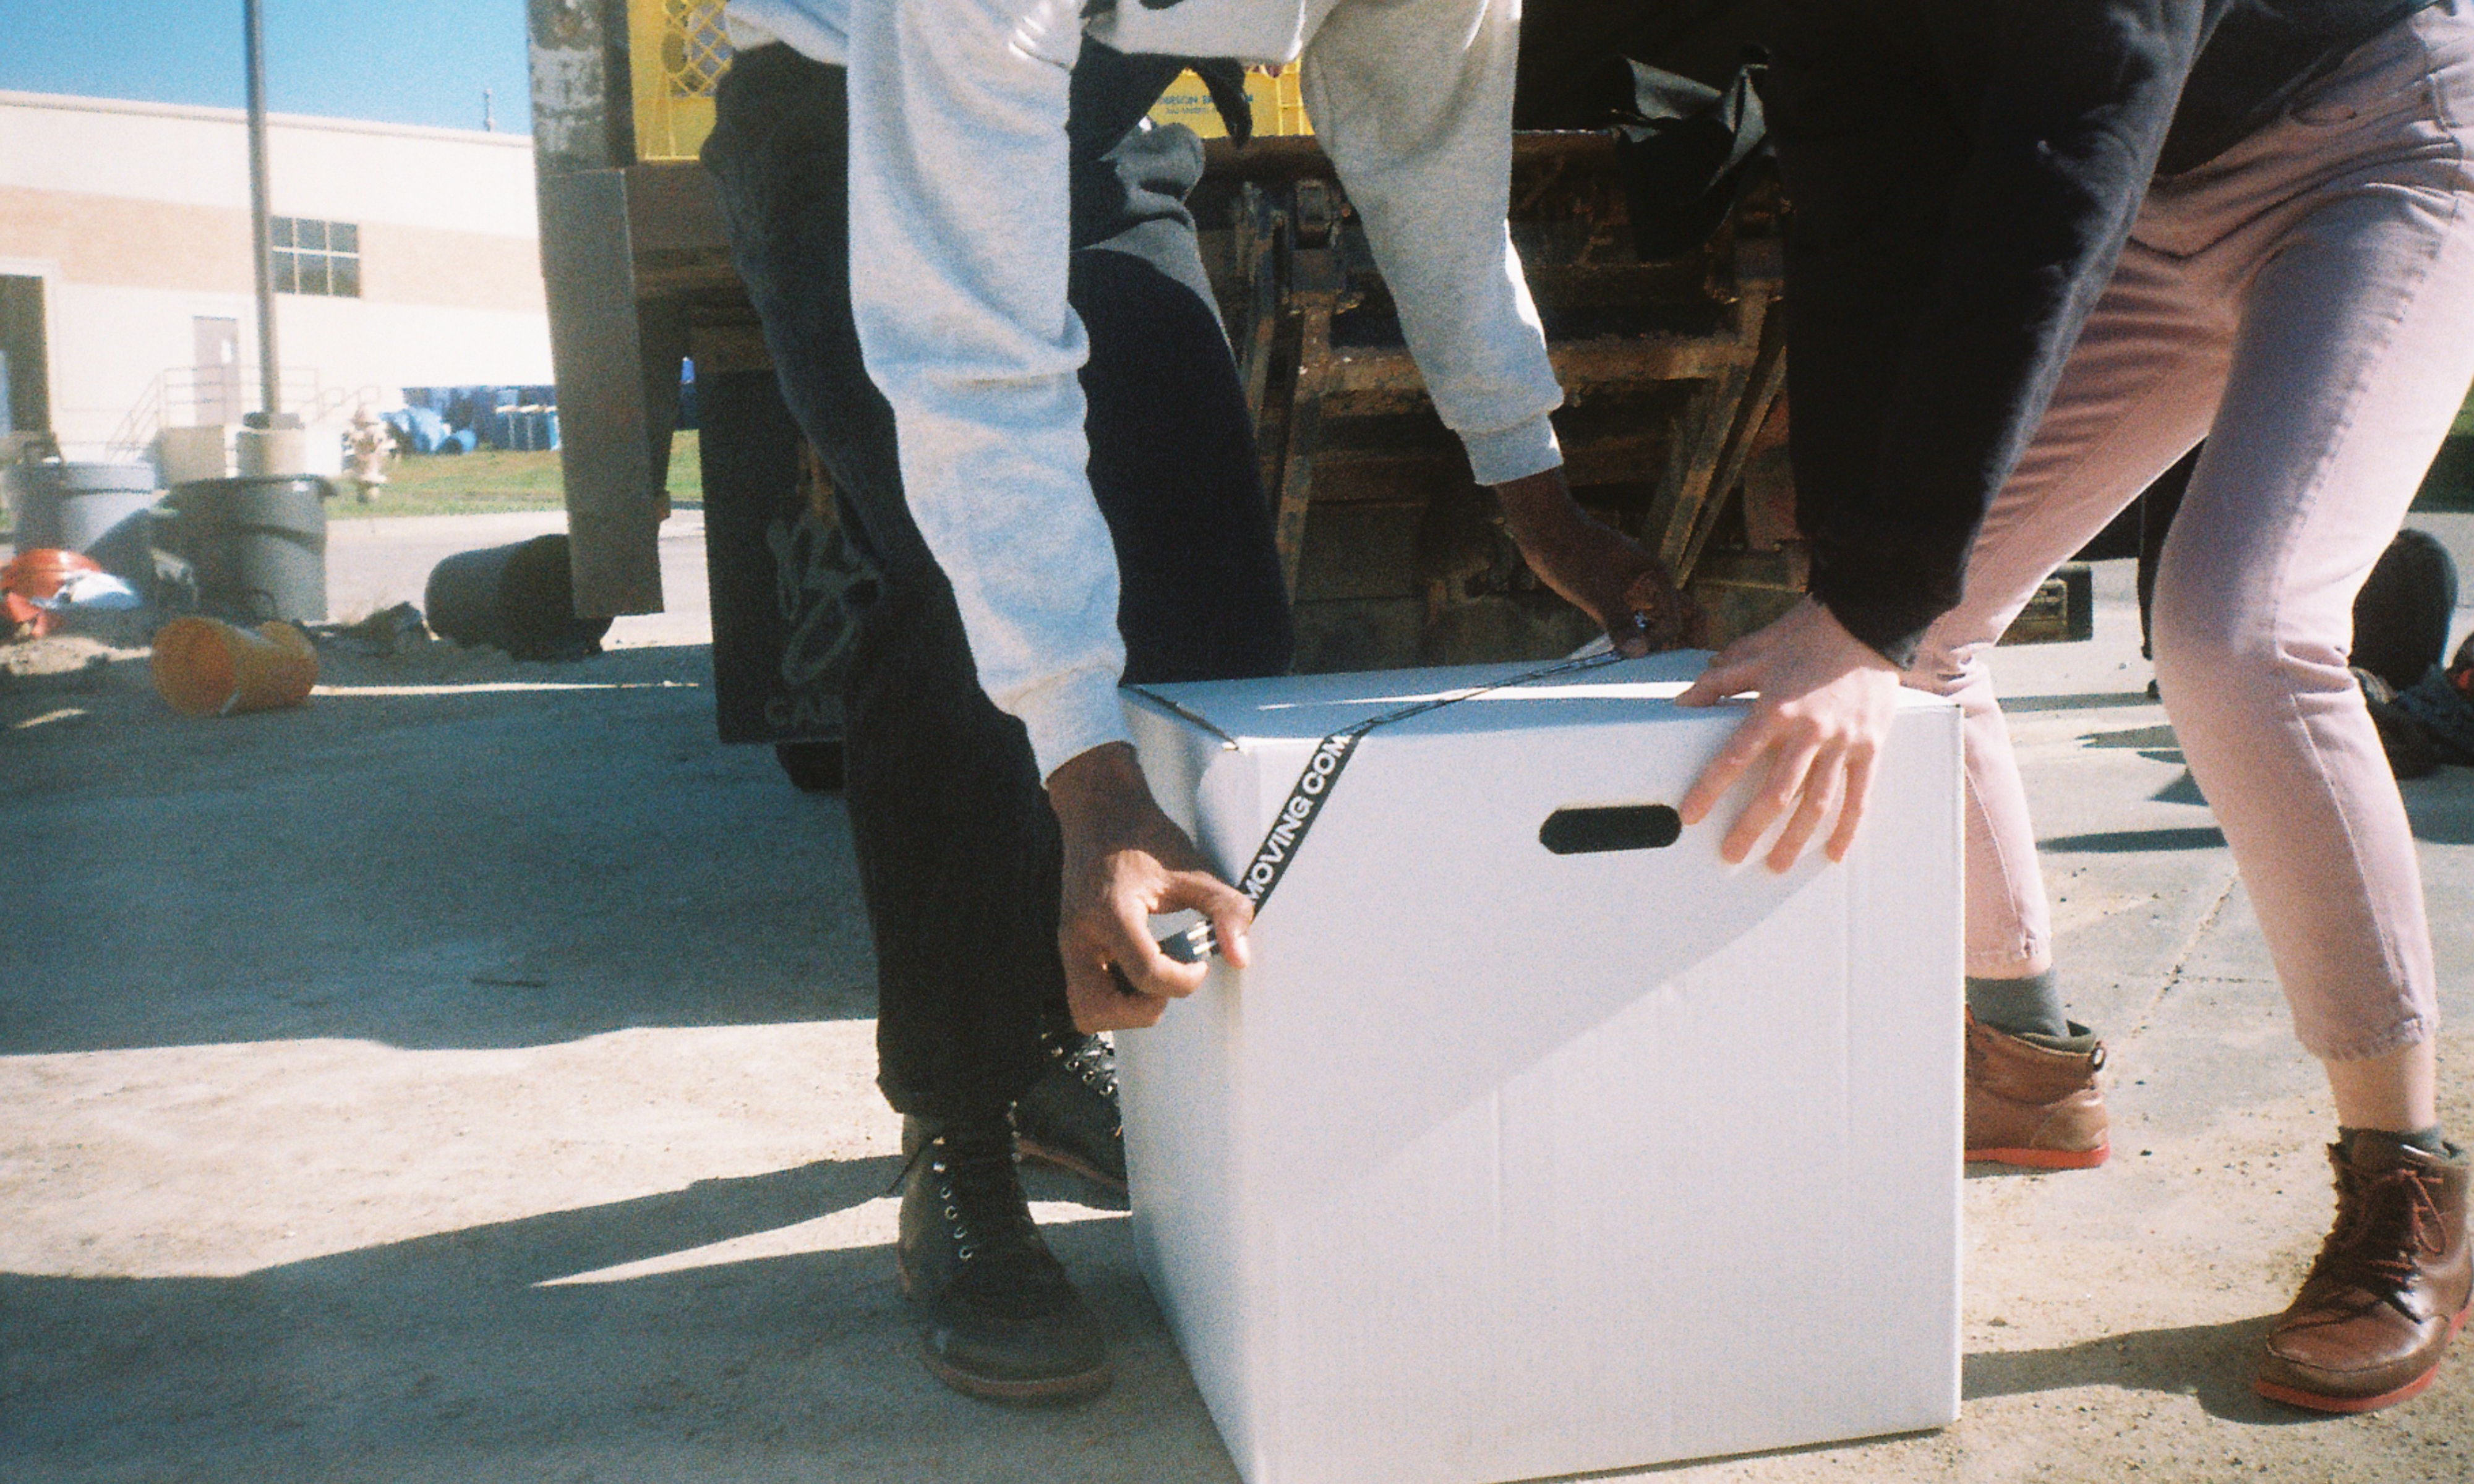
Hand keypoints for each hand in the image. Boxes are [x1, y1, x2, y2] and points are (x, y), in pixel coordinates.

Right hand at [1047, 743, 1255, 1031]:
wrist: (1100, 812)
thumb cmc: (1144, 837)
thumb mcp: (1192, 867)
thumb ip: (1224, 908)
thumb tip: (1242, 957)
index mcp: (1111, 912)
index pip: (1146, 973)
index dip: (1183, 981)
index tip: (1199, 963)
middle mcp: (1079, 935)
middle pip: (1097, 1010)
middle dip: (1143, 1008)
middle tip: (1169, 978)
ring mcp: (1068, 945)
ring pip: (1086, 1011)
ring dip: (1125, 1008)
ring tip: (1155, 977)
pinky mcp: (1070, 949)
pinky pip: (1086, 994)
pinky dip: (1115, 996)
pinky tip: (1139, 969)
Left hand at [1493, 468, 1702, 654]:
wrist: (1547, 530)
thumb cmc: (1573, 554)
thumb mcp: (1596, 593)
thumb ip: (1620, 623)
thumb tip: (1639, 653)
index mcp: (1657, 579)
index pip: (1676, 622)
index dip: (1661, 643)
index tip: (1636, 656)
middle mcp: (1653, 585)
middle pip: (1683, 619)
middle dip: (1683, 645)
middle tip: (1673, 674)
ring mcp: (1636, 590)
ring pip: (1660, 622)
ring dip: (1658, 644)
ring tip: (1648, 669)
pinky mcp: (1618, 595)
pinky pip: (1637, 621)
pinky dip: (1636, 637)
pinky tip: (1623, 654)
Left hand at [1674, 598, 1903, 870]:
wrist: (1869, 620)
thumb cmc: (1808, 634)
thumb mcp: (1757, 651)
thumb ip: (1720, 681)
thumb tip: (1682, 703)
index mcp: (1775, 707)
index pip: (1735, 757)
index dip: (1710, 789)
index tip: (1691, 815)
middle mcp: (1809, 731)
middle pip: (1775, 793)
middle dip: (1750, 828)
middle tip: (1730, 854)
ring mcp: (1843, 742)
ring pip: (1816, 803)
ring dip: (1794, 838)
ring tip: (1776, 864)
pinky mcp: (1871, 746)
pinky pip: (1859, 795)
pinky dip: (1847, 827)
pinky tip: (1832, 852)